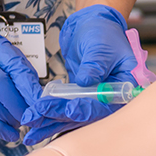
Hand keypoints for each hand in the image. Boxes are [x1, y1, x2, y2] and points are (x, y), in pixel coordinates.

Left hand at [23, 5, 137, 144]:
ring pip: (73, 116)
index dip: (87, 109)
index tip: (69, 111)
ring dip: (51, 122)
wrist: (92, 26)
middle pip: (86, 115)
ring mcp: (94, 100)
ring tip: (30, 129)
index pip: (106, 104)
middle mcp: (111, 98)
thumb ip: (94, 64)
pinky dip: (50, 117)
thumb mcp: (100, 46)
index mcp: (125, 86)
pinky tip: (35, 125)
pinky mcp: (80, 98)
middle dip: (60, 117)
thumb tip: (85, 81)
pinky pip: (65, 110)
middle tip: (37, 119)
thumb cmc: (102, 33)